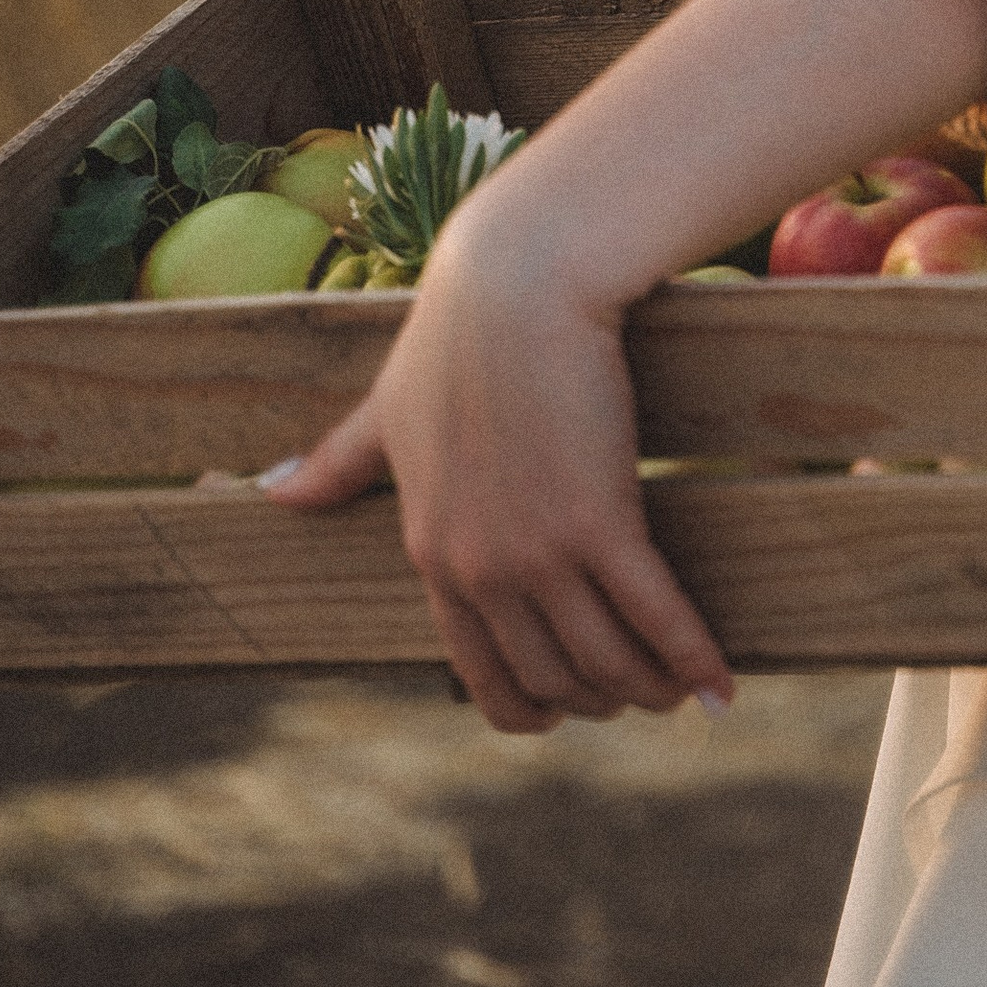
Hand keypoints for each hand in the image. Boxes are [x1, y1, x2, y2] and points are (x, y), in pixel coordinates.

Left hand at [264, 222, 732, 735]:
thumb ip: (336, 461)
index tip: (572, 708)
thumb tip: (266, 492)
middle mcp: (480, 568)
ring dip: (653, 689)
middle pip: (553, 677)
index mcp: (431, 550)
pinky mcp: (601, 519)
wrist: (519, 279)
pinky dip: (692, 658)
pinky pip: (654, 615)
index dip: (533, 705)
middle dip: (603, 699)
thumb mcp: (385, 407)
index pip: (481, 672)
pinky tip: (719, 687)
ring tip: (686, 690)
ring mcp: (539, 551)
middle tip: (644, 693)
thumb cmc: (455, 331)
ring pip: (606, 660)